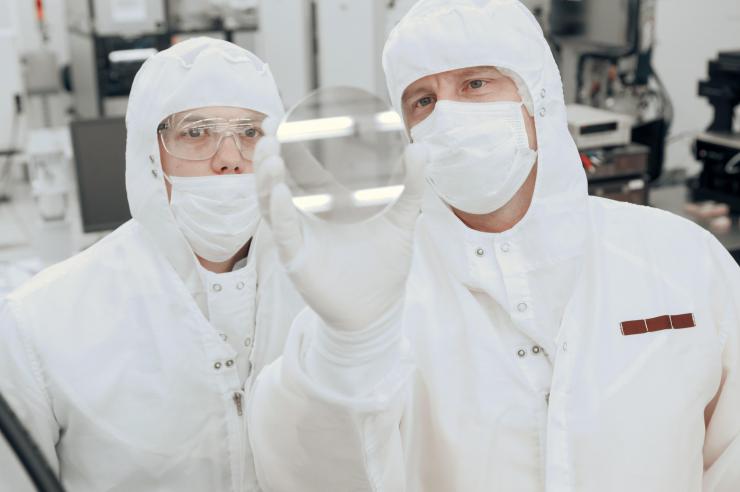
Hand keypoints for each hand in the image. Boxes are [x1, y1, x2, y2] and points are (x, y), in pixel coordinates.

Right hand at [254, 131, 426, 331]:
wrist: (379, 308)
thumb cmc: (385, 264)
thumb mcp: (401, 219)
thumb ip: (411, 184)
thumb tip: (420, 147)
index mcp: (327, 204)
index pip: (302, 169)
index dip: (291, 146)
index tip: (282, 119)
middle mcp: (307, 217)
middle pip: (279, 181)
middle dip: (269, 156)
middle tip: (269, 131)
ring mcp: (299, 237)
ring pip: (272, 203)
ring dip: (268, 179)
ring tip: (270, 155)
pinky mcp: (297, 259)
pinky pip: (283, 233)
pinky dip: (279, 213)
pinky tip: (279, 193)